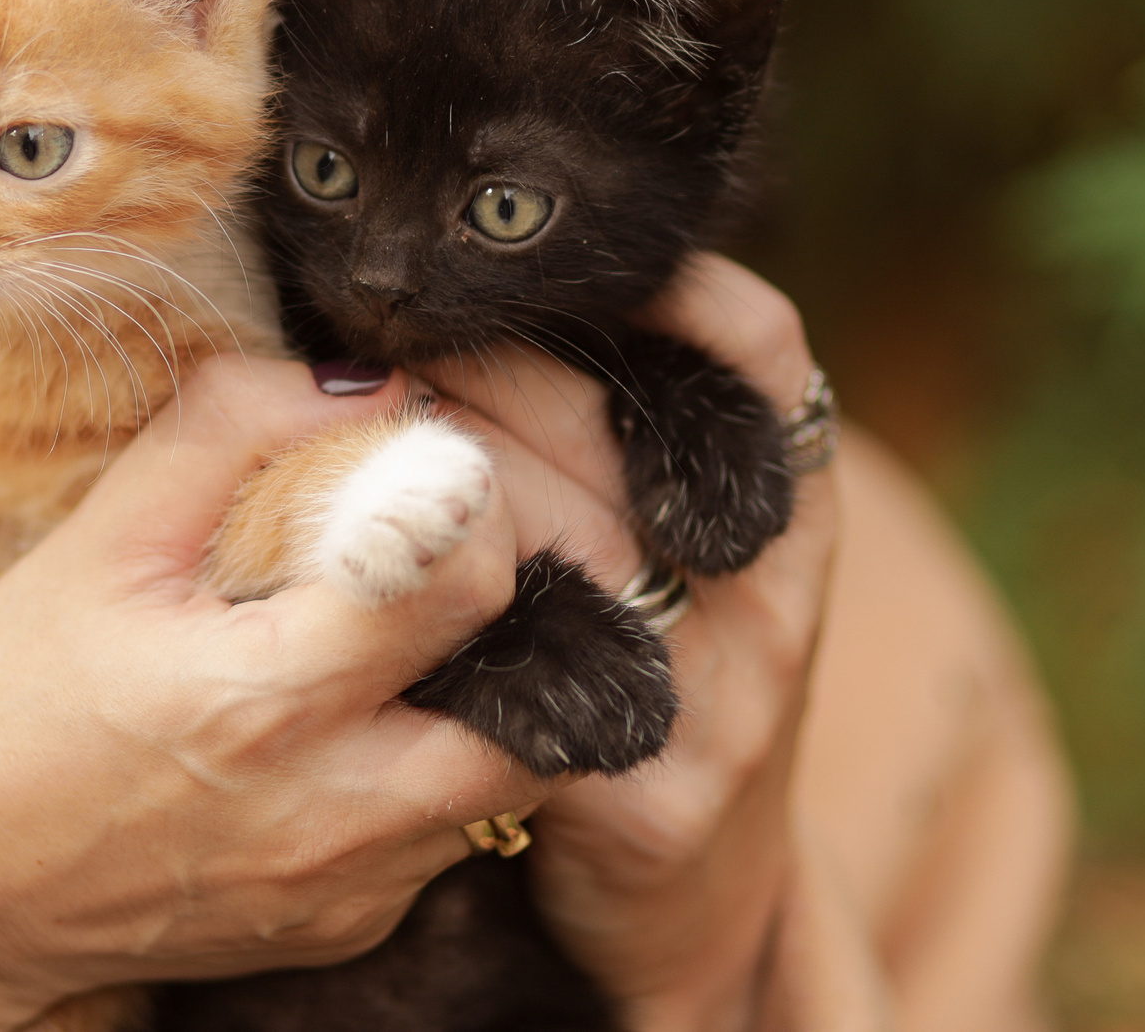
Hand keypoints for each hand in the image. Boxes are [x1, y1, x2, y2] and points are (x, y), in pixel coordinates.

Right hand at [0, 356, 551, 1031]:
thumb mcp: (95, 545)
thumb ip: (229, 432)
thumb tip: (363, 383)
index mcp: (266, 698)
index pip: (468, 580)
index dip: (471, 504)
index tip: (421, 476)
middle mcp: (332, 812)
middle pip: (538, 699)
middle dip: (513, 612)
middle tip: (441, 561)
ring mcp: (348, 888)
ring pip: (509, 775)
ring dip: (479, 694)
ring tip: (391, 641)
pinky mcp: (345, 930)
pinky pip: (442, 837)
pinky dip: (424, 769)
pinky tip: (346, 727)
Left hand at [424, 255, 831, 1031]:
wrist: (700, 892)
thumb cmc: (658, 665)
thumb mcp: (685, 544)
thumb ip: (622, 427)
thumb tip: (482, 281)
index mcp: (788, 504)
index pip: (763, 352)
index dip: (671, 283)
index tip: (555, 251)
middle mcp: (773, 589)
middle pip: (628, 431)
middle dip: (492, 368)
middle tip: (387, 337)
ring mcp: (728, 697)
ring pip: (575, 549)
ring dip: (450, 487)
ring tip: (356, 447)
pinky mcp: (657, 796)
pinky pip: (530, 686)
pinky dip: (444, 630)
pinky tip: (377, 595)